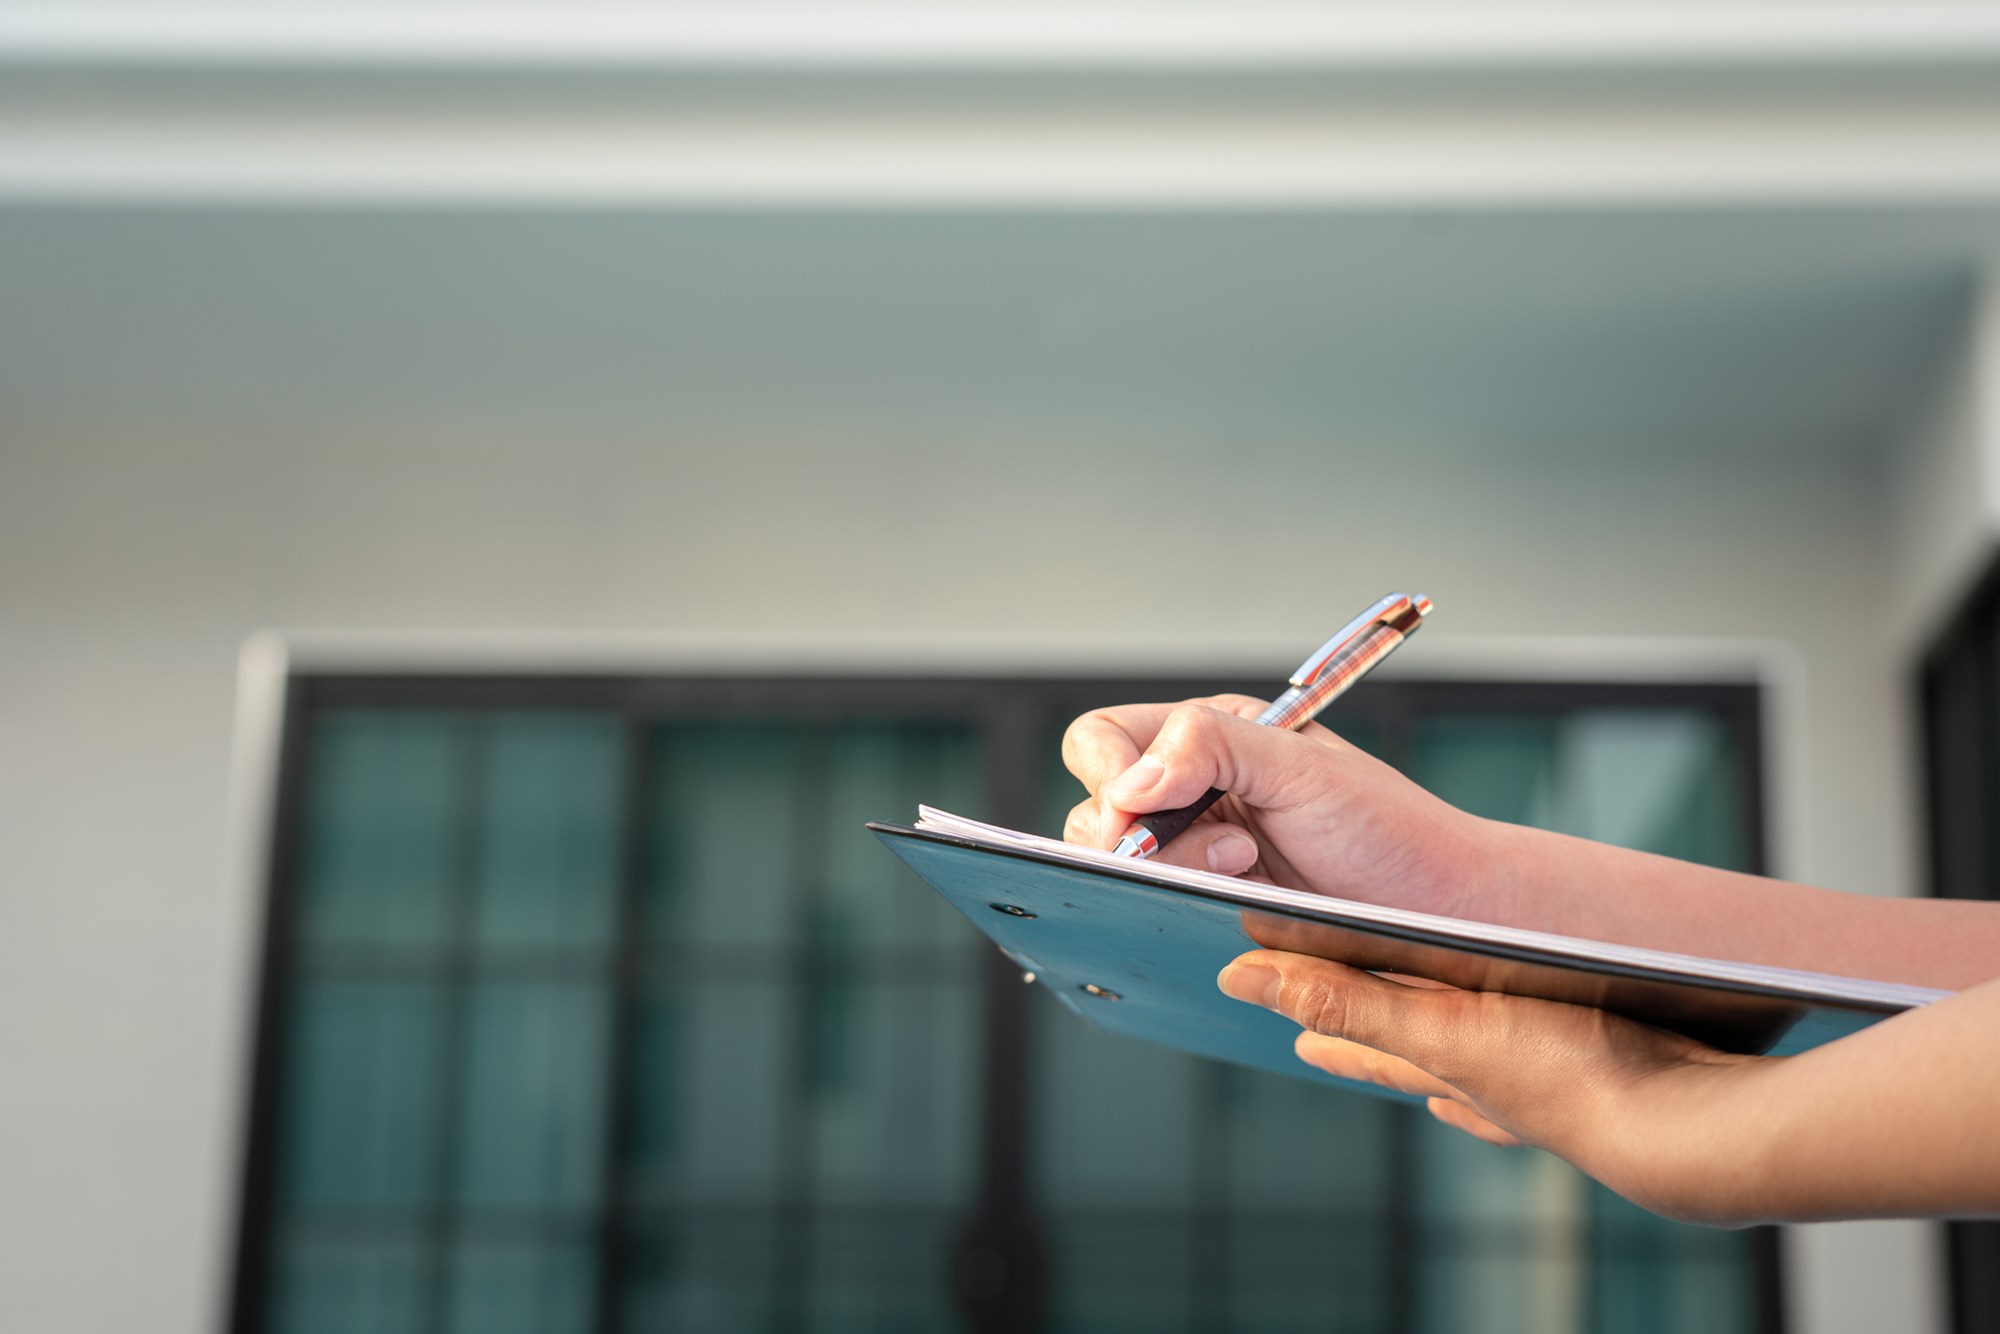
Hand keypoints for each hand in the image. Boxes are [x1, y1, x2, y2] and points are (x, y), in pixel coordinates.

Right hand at [1060, 697, 1492, 919]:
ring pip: (1117, 864)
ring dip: (1172, 870)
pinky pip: (1148, 906)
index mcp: (1208, 735)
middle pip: (1097, 807)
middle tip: (1230, 848)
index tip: (1141, 809)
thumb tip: (1129, 783)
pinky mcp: (1204, 904)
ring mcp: (1193, 850)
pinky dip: (1172, 907)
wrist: (1440, 910)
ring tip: (1245, 872)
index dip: (1107, 772)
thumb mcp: (1303, 766)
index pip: (1102, 738)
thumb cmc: (1388, 828)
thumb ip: (1210, 747)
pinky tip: (1228, 906)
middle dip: (1147, 834)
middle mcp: (1191, 787)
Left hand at [1217, 944, 1781, 1226]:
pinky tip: (1516, 1073)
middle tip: (1323, 1040)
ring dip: (1440, 1055)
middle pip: (1406, 1054)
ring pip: (1471, 1063)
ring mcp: (1541, 1085)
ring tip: (1417, 1062)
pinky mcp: (1600, 1074)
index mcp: (1441, 1065)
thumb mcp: (1441, 1027)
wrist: (1687, 1127)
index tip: (1278, 1017)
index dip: (1317, 1024)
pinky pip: (1544, 1066)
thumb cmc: (1567, 1075)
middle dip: (1366, 1040)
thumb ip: (1346, 1000)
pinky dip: (1514, 1073)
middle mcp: (1482, 1082)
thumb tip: (1243, 981)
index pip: (1360, 1043)